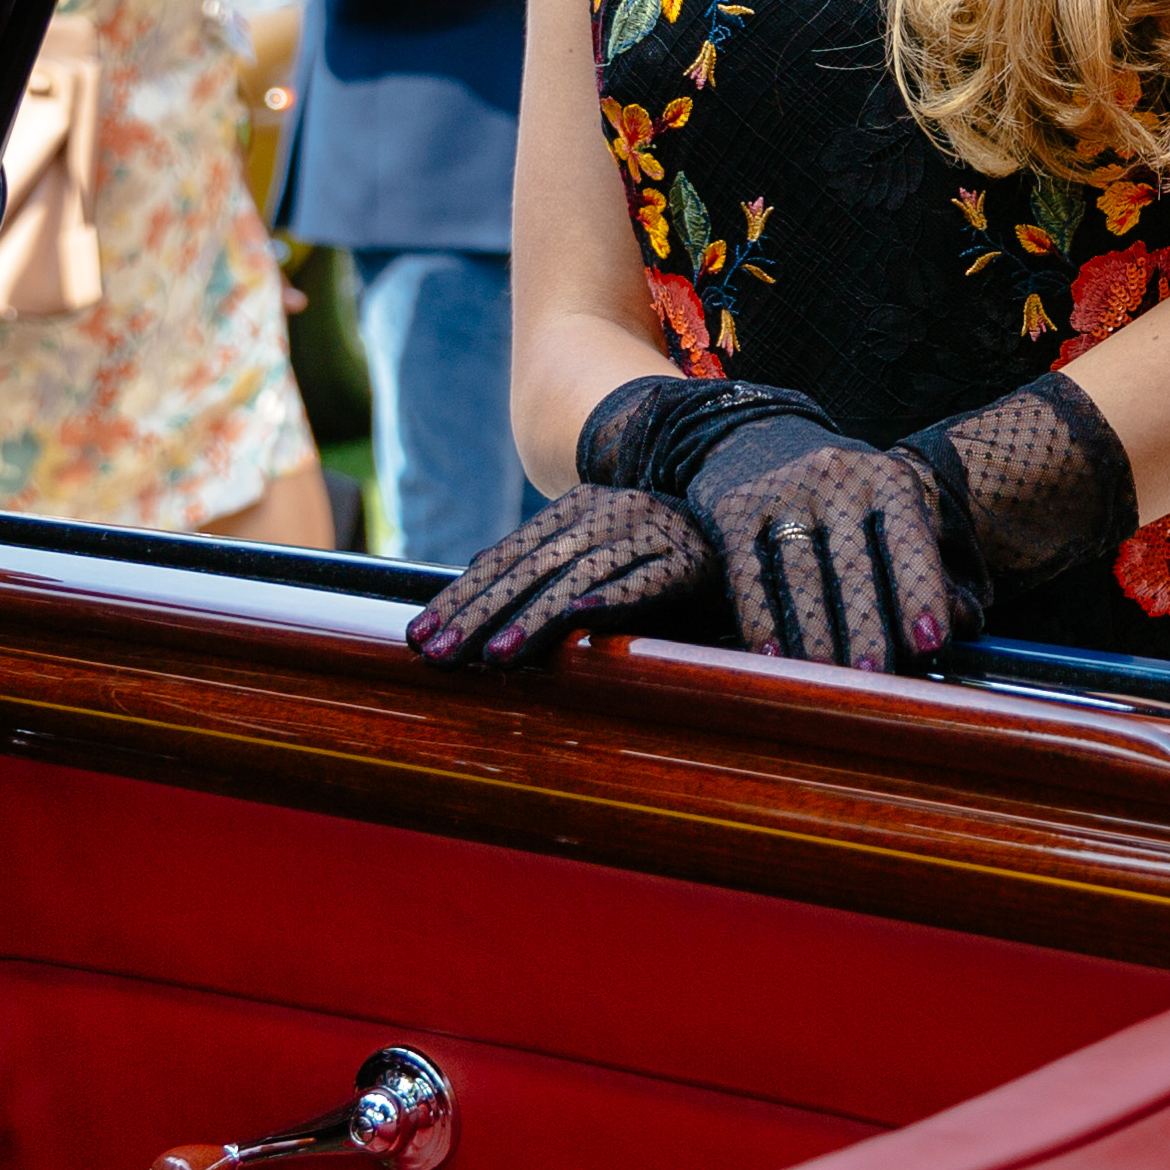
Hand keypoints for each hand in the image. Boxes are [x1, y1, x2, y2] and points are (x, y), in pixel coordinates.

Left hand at [409, 486, 722, 663]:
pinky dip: (611, 598)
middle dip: (477, 613)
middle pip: (528, 567)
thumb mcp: (600, 559)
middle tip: (437, 656)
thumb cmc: (663, 557)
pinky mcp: (689, 557)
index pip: (504, 557)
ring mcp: (648, 530)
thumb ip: (548, 575)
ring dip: (533, 617)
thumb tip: (475, 601)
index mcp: (575, 512)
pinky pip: (645, 581)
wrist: (752, 521)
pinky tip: (578, 620)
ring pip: (577, 577)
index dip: (459, 598)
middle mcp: (605, 512)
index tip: (417, 639)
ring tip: (495, 657)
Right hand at [700, 433, 971, 667]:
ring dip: (813, 630)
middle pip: (853, 563)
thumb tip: (967, 625)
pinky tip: (769, 654)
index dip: (919, 592)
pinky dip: (759, 616)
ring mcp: (783, 490)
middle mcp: (837, 477)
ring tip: (822, 677)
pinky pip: (749, 573)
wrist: (763, 441)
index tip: (929, 643)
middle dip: (865, 623)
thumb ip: (929, 571)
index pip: (908, 539)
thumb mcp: (893, 516)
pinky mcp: (735, 510)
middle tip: (872, 676)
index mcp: (889, 479)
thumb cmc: (848, 504)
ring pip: (800, 571)